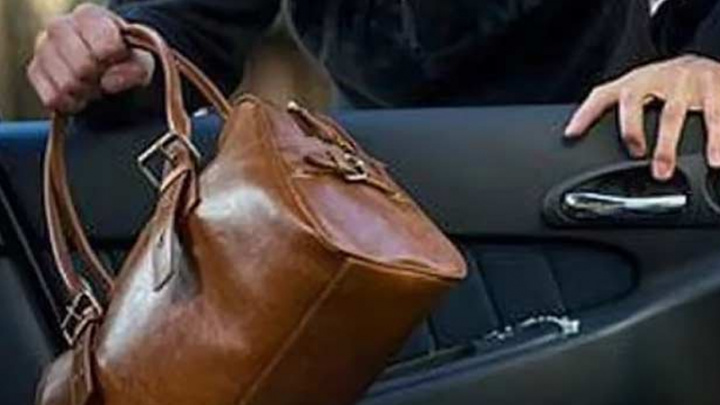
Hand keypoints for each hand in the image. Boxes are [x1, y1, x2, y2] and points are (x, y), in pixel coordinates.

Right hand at [27, 3, 154, 113]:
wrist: (106, 68)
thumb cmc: (125, 60)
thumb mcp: (142, 62)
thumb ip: (136, 69)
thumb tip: (108, 83)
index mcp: (89, 16)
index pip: (105, 47)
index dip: (116, 61)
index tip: (118, 58)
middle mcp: (60, 26)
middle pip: (82, 68)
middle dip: (99, 79)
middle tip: (104, 76)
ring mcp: (42, 48)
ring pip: (66, 86)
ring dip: (86, 93)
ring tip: (93, 84)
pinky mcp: (34, 71)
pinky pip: (53, 99)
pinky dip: (71, 103)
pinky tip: (79, 93)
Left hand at [565, 55, 719, 180]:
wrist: (706, 61)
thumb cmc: (666, 83)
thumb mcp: (639, 90)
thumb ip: (614, 111)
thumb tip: (579, 135)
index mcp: (635, 82)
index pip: (603, 94)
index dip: (585, 113)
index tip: (572, 133)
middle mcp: (658, 79)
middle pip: (637, 101)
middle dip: (633, 130)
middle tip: (634, 154)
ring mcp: (687, 82)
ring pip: (675, 113)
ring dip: (671, 143)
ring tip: (673, 167)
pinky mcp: (715, 87)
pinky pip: (716, 115)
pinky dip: (717, 138)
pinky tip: (716, 156)